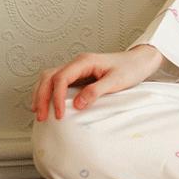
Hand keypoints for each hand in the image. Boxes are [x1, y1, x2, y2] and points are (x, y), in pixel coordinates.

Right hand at [30, 45, 163, 121]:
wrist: (139, 62)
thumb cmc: (130, 68)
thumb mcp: (116, 81)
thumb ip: (96, 91)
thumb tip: (77, 104)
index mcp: (84, 62)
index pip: (61, 78)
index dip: (56, 97)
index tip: (59, 115)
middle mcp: (77, 63)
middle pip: (49, 76)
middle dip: (42, 96)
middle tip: (41, 116)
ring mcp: (77, 69)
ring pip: (50, 78)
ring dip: (42, 94)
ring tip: (39, 112)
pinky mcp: (79, 76)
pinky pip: (58, 82)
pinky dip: (49, 93)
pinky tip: (48, 105)